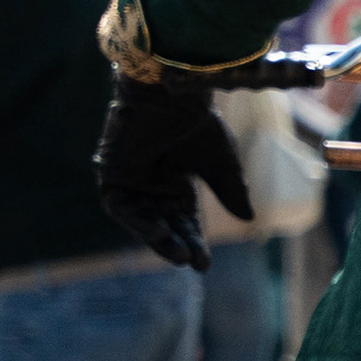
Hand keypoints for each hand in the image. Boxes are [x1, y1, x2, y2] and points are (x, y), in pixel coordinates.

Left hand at [92, 72, 249, 269]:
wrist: (172, 96)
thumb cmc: (197, 124)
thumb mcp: (221, 165)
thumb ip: (231, 192)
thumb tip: (249, 219)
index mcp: (176, 180)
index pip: (184, 219)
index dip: (194, 240)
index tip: (204, 264)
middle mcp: (151, 182)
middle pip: (164, 223)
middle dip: (178, 244)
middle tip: (195, 263)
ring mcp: (130, 179)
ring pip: (141, 219)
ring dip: (158, 239)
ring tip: (179, 255)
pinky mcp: (111, 173)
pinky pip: (120, 207)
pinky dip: (137, 222)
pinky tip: (158, 233)